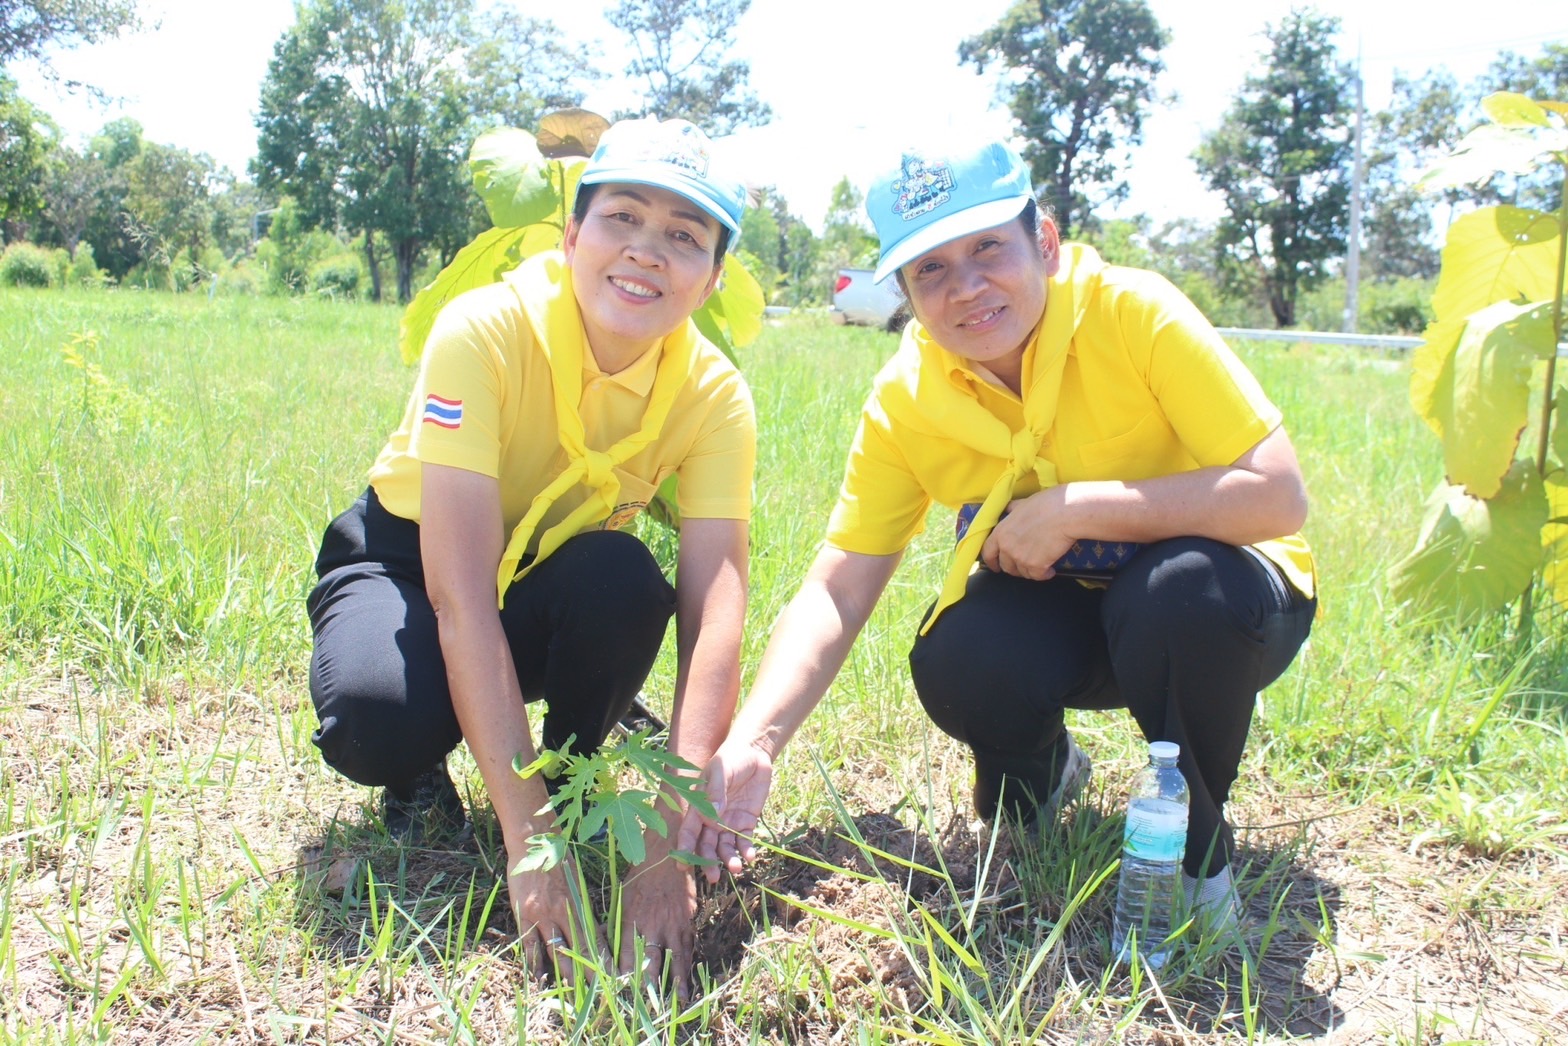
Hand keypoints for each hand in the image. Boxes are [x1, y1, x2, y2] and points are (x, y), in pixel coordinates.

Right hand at [507, 847, 592, 983]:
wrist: (533, 841)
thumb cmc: (559, 861)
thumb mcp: (578, 883)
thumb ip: (584, 909)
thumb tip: (595, 935)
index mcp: (580, 903)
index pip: (595, 939)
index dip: (604, 960)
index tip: (614, 979)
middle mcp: (563, 911)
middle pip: (579, 950)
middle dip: (589, 974)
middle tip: (599, 995)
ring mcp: (541, 914)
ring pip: (556, 951)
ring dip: (566, 975)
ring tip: (574, 995)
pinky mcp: (523, 915)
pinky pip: (530, 944)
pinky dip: (535, 963)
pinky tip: (540, 978)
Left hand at [617, 842, 696, 998]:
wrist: (667, 854)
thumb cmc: (637, 878)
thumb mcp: (621, 901)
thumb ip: (616, 927)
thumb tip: (606, 949)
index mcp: (632, 920)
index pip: (628, 956)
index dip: (626, 977)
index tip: (624, 994)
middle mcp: (653, 925)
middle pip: (652, 962)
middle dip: (651, 986)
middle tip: (650, 1006)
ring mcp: (673, 924)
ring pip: (674, 958)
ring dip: (676, 981)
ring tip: (680, 1000)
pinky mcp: (687, 921)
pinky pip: (688, 947)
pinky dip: (688, 965)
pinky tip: (688, 979)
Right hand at [677, 739, 772, 883]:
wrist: (754, 752)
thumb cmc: (730, 757)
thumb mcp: (720, 770)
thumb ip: (715, 792)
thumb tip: (712, 816)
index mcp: (699, 807)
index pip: (689, 832)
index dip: (685, 849)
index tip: (683, 866)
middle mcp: (712, 819)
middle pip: (707, 845)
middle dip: (707, 862)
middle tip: (712, 877)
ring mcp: (730, 822)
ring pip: (726, 847)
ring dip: (729, 860)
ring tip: (735, 869)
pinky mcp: (747, 821)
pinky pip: (745, 840)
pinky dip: (747, 850)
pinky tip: (750, 857)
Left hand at [980, 488, 1075, 579]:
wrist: (1065, 513)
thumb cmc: (1047, 504)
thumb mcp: (1023, 503)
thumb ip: (1013, 509)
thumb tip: (1009, 508)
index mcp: (1001, 532)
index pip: (988, 552)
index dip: (991, 561)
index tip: (995, 566)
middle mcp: (1007, 547)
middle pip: (1006, 566)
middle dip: (1015, 567)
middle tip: (1025, 564)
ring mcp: (1020, 558)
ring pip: (1022, 573)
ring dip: (1030, 571)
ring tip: (1041, 564)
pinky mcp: (1036, 566)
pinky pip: (1037, 576)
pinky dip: (1044, 574)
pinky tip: (1051, 570)